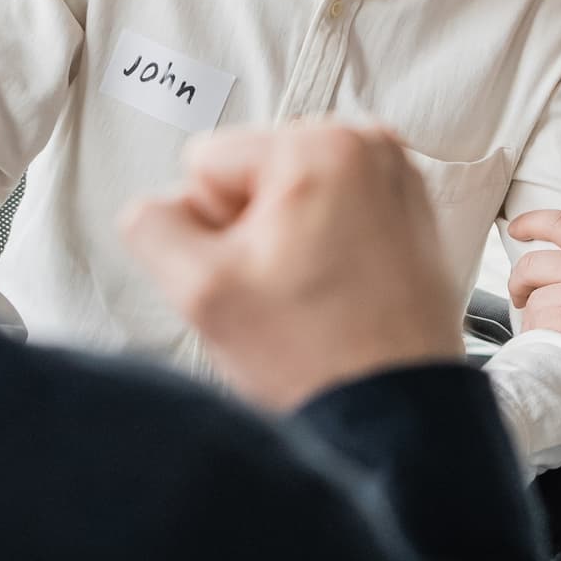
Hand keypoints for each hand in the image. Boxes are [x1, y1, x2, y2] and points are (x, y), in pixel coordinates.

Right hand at [119, 124, 462, 411]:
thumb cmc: (321, 360)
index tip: (252, 273)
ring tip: (312, 295)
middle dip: (250, 233)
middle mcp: (369, 148)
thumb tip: (155, 207)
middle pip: (250, 175)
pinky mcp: (410, 214)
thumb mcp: (201, 292)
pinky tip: (335, 292)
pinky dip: (323, 249)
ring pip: (287, 197)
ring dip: (285, 243)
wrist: (392, 414)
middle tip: (283, 291)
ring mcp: (396, 180)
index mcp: (321, 146)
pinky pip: (330, 214)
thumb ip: (151, 226)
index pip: (205, 164)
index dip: (209, 230)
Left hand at [503, 211, 560, 376]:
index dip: (530, 222)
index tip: (516, 228)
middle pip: (532, 265)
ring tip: (540, 327)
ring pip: (535, 301)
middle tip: (520, 294)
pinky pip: (542, 327)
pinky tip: (545, 342)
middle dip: (519, 281)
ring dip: (533, 315)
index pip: (557, 223)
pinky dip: (539, 335)